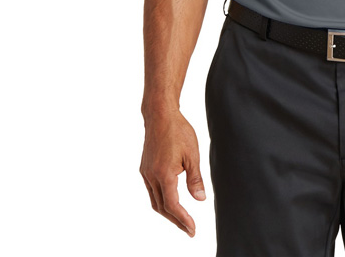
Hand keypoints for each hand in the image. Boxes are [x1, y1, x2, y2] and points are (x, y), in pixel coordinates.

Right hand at [140, 110, 205, 236]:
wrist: (160, 115)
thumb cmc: (178, 131)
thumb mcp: (193, 154)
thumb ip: (195, 179)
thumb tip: (200, 200)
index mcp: (164, 174)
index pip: (172, 205)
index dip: (183, 219)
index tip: (192, 229)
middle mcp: (151, 176)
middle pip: (162, 207)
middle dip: (175, 220)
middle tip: (189, 229)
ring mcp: (146, 173)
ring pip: (155, 201)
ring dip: (168, 212)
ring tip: (181, 219)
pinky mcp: (144, 168)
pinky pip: (152, 191)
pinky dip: (161, 200)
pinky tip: (171, 200)